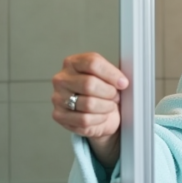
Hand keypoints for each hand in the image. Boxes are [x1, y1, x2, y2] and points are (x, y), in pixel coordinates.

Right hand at [51, 52, 128, 167]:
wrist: (98, 115)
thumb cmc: (103, 94)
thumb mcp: (110, 79)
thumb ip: (115, 75)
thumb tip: (123, 80)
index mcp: (74, 63)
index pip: (92, 63)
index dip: (112, 74)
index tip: (123, 83)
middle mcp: (62, 79)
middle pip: (89, 84)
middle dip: (108, 93)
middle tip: (115, 96)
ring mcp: (58, 97)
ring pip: (88, 103)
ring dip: (105, 107)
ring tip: (108, 106)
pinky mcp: (59, 115)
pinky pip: (84, 120)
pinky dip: (98, 119)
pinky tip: (101, 116)